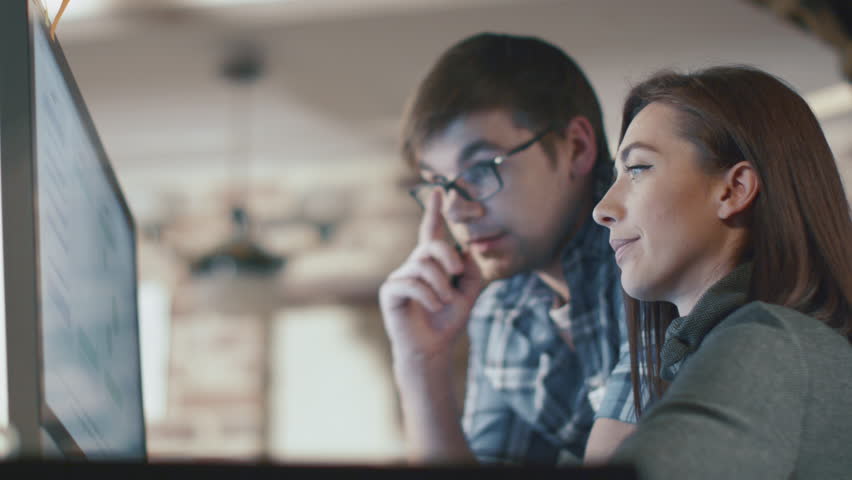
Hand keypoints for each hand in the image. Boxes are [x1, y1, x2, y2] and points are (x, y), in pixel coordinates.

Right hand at [379, 190, 483, 365]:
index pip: (432, 232)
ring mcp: (400, 277)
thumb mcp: (468, 293)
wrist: (434, 348)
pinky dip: (428, 295)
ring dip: (440, 284)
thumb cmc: (448, 321)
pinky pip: (410, 283)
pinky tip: (434, 306)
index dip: (434, 211)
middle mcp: (414, 266)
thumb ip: (471, 270)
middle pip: (431, 245)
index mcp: (432, 264)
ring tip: (445, 301)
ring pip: (422, 265)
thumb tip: (465, 249)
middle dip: (447, 256)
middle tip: (457, 272)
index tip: (439, 189)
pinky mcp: (390, 292)